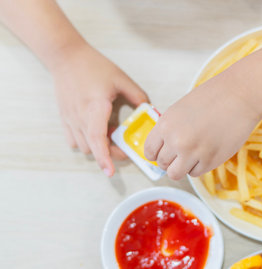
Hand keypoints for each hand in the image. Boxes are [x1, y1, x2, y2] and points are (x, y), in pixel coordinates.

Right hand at [52, 44, 148, 176]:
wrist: (66, 57)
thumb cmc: (94, 66)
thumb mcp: (121, 79)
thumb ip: (138, 96)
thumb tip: (150, 111)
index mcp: (95, 107)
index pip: (97, 139)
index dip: (104, 157)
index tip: (110, 171)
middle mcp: (80, 116)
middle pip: (93, 148)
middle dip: (110, 154)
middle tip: (124, 147)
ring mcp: (70, 119)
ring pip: (84, 147)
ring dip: (98, 147)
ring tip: (109, 133)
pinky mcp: (64, 119)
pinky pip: (74, 140)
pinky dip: (86, 142)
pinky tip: (96, 131)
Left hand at [144, 71, 261, 179]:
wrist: (240, 96)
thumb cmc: (213, 98)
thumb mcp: (181, 109)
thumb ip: (170, 129)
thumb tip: (165, 149)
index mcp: (166, 124)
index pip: (150, 151)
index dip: (157, 154)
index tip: (164, 153)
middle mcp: (176, 140)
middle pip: (163, 164)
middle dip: (171, 160)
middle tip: (183, 152)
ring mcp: (193, 152)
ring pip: (176, 173)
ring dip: (183, 167)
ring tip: (194, 155)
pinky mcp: (210, 161)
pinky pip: (196, 173)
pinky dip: (200, 166)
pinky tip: (208, 151)